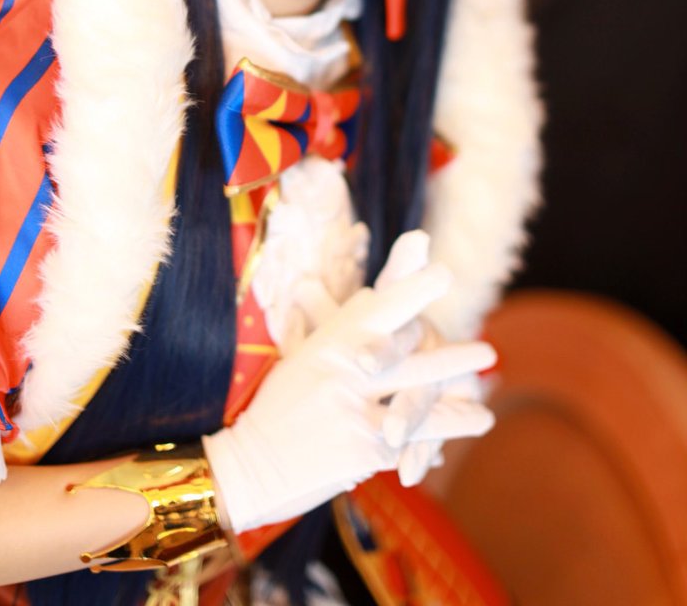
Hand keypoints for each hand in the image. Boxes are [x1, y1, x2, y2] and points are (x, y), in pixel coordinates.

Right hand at [203, 242, 493, 533]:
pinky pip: (413, 437)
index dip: (411, 291)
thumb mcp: (305, 357)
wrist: (248, 464)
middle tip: (486, 349)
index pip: (376, 310)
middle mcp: (342, 370)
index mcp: (329, 342)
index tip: (441, 273)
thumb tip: (371, 294)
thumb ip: (341, 326)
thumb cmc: (278, 406)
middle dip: (448, 352)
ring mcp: (352, 409)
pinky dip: (445, 431)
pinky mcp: (361, 447)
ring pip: (418, 397)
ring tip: (488, 393)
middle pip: (405, 354)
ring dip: (458, 394)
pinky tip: (475, 422)